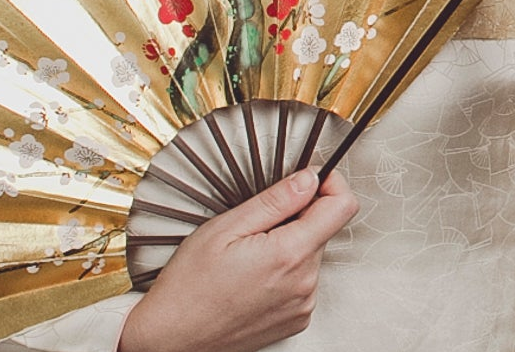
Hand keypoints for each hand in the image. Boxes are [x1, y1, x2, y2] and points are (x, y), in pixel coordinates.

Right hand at [117, 169, 358, 351]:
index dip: (330, 184)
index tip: (310, 180)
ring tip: (250, 256)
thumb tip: (309, 178)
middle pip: (324, 229)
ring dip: (291, 245)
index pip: (343, 206)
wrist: (171, 339)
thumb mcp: (225, 228)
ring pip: (313, 254)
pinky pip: (304, 281)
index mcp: (289, 255)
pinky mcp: (297, 320)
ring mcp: (302, 305)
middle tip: (258, 226)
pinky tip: (254, 277)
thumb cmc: (189, 287)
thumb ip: (275, 200)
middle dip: (299, 217)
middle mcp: (304, 283)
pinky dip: (287, 271)